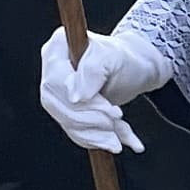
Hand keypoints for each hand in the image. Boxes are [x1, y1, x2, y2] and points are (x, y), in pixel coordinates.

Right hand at [39, 23, 171, 154]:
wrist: (136, 69)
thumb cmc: (125, 58)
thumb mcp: (113, 57)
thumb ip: (92, 71)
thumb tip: (74, 97)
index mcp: (57, 48)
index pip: (55, 81)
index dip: (77, 100)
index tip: (106, 109)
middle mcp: (52, 71)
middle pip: (57, 104)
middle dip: (89, 118)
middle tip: (117, 118)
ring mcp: (57, 93)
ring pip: (65, 121)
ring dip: (94, 133)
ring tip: (118, 135)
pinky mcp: (67, 111)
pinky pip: (74, 132)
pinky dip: (96, 139)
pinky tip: (115, 141)